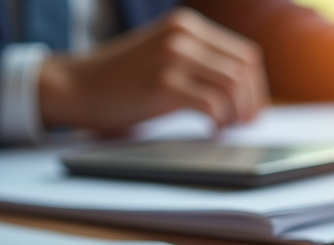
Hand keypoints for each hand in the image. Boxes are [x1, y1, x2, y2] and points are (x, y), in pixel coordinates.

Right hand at [38, 8, 267, 133]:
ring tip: (227, 128)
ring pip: (232, 85)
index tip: (252, 110)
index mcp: (187, 25)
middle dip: (252, 101)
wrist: (76, 86)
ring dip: (237, 112)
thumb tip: (243, 96)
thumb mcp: (164, 59)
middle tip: (245, 124)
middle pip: (244, 68)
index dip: (256, 86)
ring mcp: (172, 56)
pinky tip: (212, 130)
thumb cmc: (121, 81)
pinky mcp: (162, 82)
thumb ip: (198, 66)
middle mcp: (183, 34)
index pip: (244, 53)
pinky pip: (211, 104)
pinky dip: (219, 121)